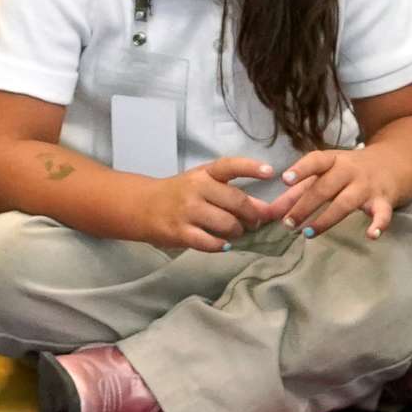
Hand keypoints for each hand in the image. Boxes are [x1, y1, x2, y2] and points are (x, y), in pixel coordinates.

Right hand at [143, 157, 283, 253]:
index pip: (230, 166)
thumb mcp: (203, 184)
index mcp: (204, 173)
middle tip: (254, 222)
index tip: (270, 172)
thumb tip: (266, 210)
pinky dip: (222, 246)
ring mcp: (187, 211)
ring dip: (238, 232)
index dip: (251, 168)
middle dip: (252, 215)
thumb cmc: (179, 193)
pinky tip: (223, 244)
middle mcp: (196, 189)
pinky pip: (210, 242)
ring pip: (227, 224)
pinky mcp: (180, 232)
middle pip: (237, 202)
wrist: (142, 206)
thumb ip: (232, 193)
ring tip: (235, 233)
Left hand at [278, 142, 411, 240]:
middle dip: (304, 206)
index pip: (316, 160)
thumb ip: (297, 191)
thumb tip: (270, 211)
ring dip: (326, 219)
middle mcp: (350, 170)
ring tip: (308, 233)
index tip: (285, 179)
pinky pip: (382, 213)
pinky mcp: (384, 200)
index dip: (301, 169)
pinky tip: (371, 235)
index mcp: (333, 160)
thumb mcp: (325, 173)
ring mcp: (367, 186)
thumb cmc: (349, 170)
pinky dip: (379, 224)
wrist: (394, 162)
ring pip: (346, 202)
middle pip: (325, 187)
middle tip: (288, 223)